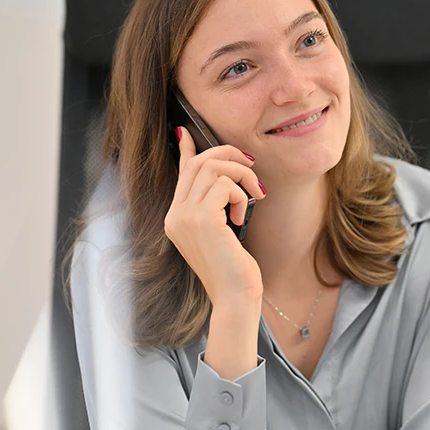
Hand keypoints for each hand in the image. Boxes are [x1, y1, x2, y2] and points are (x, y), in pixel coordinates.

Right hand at [164, 127, 267, 310]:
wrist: (235, 297)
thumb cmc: (234, 267)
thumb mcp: (222, 230)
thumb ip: (217, 204)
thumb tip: (226, 180)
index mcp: (176, 217)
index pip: (181, 173)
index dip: (187, 150)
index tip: (185, 132)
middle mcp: (175, 215)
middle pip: (198, 162)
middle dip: (229, 156)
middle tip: (252, 168)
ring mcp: (185, 217)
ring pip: (213, 168)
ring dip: (242, 176)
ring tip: (255, 197)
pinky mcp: (202, 219)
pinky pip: (226, 185)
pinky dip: (242, 195)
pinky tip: (243, 218)